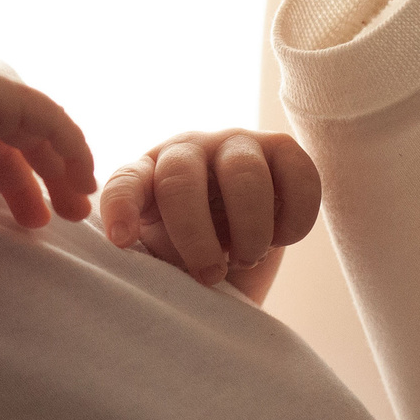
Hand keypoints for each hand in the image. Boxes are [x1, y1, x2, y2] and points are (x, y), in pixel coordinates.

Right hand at [0, 61, 97, 226]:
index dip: (15, 186)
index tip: (35, 221)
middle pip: (9, 140)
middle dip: (40, 178)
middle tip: (63, 216)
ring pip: (28, 128)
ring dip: (58, 165)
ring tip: (79, 204)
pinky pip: (40, 113)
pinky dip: (66, 142)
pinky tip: (83, 176)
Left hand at [99, 129, 321, 300]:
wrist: (242, 252)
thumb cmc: (193, 258)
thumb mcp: (163, 262)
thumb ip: (147, 261)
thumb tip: (138, 274)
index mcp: (147, 175)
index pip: (125, 183)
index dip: (121, 208)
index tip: (122, 242)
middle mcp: (188, 150)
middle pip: (182, 178)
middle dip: (195, 235)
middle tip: (209, 275)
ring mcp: (236, 144)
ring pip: (243, 173)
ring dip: (249, 229)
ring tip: (247, 257)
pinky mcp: (282, 150)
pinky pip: (298, 174)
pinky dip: (294, 218)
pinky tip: (282, 238)